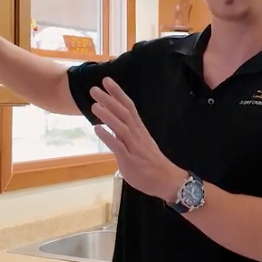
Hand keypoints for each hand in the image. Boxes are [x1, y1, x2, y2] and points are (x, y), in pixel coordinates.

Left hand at [90, 78, 184, 201]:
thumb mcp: (138, 146)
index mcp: (139, 130)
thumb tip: (111, 131)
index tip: (107, 81)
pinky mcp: (130, 160)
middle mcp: (137, 134)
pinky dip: (108, 137)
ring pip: (121, 127)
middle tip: (94, 88)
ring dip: (108, 115)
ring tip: (94, 105)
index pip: (129, 107)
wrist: (167, 180)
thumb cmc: (151, 164)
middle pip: (124, 113)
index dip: (118, 93)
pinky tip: (97, 129)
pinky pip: (118, 146)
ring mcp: (134, 147)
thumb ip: (125, 137)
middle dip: (109, 100)